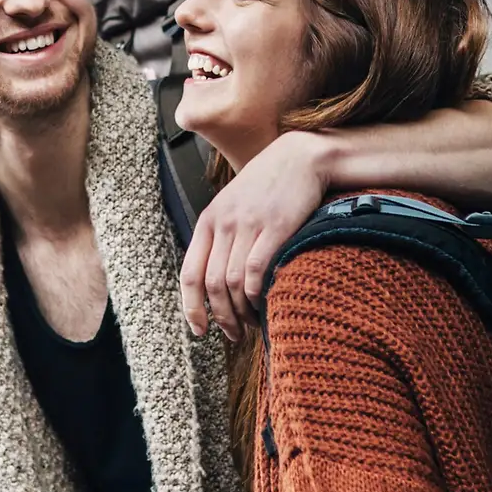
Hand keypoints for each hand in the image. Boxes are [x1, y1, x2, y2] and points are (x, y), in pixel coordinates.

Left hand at [180, 131, 330, 339]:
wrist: (302, 156)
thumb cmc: (271, 184)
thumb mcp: (236, 204)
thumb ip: (223, 235)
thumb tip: (218, 280)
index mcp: (210, 220)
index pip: (189, 273)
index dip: (191, 308)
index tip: (200, 330)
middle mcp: (224, 223)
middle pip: (212, 285)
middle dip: (221, 318)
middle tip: (235, 334)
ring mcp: (248, 225)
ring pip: (233, 283)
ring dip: (242, 312)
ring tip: (253, 324)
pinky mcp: (274, 227)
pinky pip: (256, 271)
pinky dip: (257, 295)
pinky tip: (265, 305)